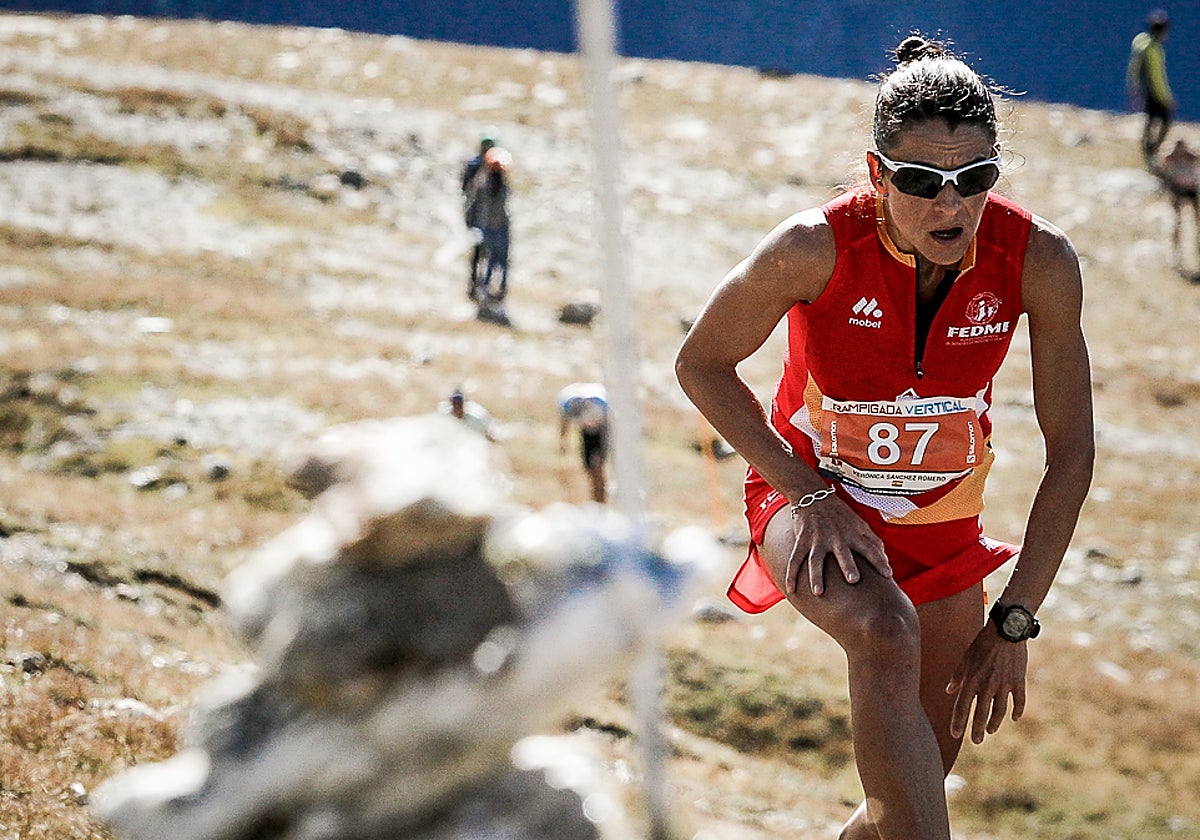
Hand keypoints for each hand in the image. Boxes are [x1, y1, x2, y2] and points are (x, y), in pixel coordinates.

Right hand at [786, 496, 889, 595]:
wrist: (813, 496)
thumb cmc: (839, 513)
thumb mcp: (859, 523)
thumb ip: (873, 540)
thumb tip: (885, 558)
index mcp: (853, 534)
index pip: (870, 548)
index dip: (880, 561)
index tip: (888, 575)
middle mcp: (836, 537)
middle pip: (843, 553)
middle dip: (848, 566)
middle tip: (854, 580)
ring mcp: (818, 539)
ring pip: (816, 559)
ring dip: (816, 576)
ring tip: (818, 592)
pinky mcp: (802, 540)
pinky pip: (795, 559)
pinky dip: (791, 575)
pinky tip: (791, 590)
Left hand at [946, 626, 1027, 743]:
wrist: (1006, 631)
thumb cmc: (982, 643)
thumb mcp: (965, 657)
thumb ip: (957, 676)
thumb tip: (948, 691)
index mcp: (971, 680)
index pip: (962, 706)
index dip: (958, 722)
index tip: (954, 734)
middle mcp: (987, 685)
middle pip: (980, 714)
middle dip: (976, 730)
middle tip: (976, 741)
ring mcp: (1004, 685)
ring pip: (999, 711)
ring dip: (994, 723)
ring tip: (990, 731)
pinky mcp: (1018, 681)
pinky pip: (1019, 701)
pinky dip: (1017, 711)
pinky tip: (1014, 718)